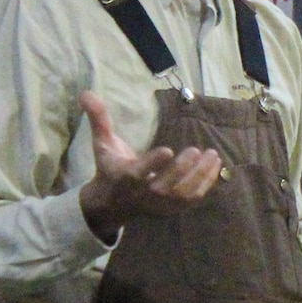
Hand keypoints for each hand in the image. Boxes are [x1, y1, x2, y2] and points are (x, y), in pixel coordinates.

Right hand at [75, 90, 221, 242]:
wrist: (112, 204)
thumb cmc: (110, 168)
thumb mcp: (102, 144)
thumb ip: (98, 119)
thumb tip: (86, 92)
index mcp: (125, 177)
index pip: (138, 173)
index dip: (153, 163)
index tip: (168, 150)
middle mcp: (143, 194)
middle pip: (165, 186)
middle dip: (182, 168)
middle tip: (196, 150)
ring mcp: (159, 205)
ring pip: (183, 195)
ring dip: (201, 176)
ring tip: (212, 155)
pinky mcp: (171, 210)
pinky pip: (193, 200)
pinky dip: (206, 184)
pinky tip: (215, 166)